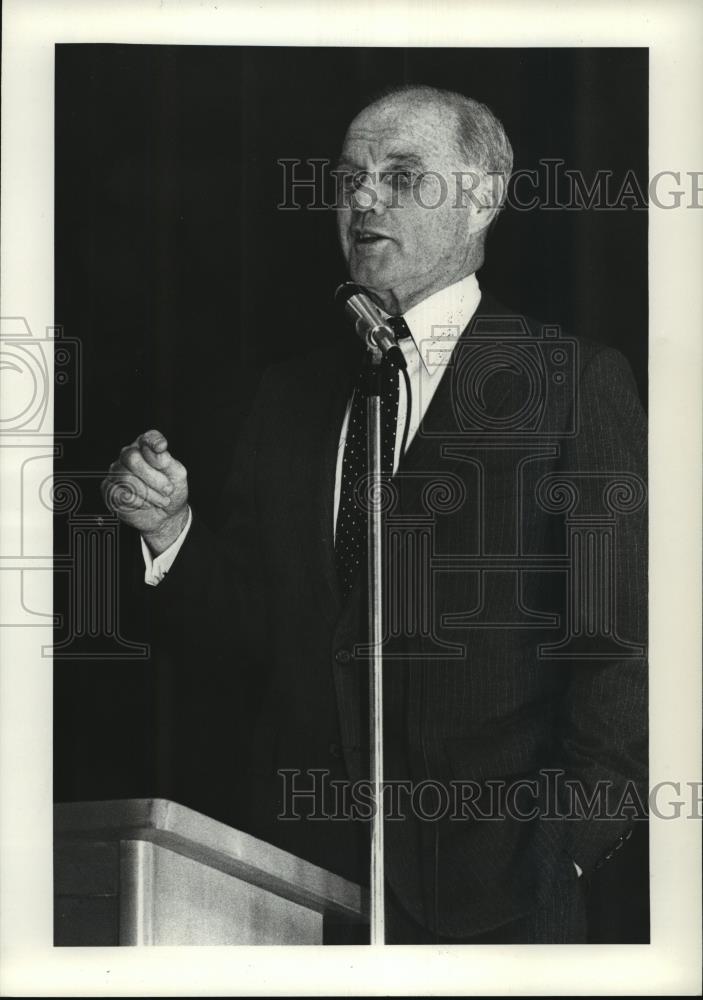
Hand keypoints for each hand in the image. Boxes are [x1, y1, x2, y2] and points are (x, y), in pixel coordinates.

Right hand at [101, 429, 188, 552]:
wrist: (166, 515)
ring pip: (127, 478)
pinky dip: (139, 502)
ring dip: (150, 493)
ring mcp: (117, 472)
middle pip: (132, 458)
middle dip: (154, 478)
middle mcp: (129, 456)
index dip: (153, 441)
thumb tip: (157, 450)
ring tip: (161, 500)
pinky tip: (147, 503)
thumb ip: (167, 461)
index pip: (147, 438)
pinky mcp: (110, 489)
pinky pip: (121, 494)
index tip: (161, 447)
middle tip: (168, 489)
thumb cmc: (171, 491)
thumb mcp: (177, 475)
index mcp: (146, 448)